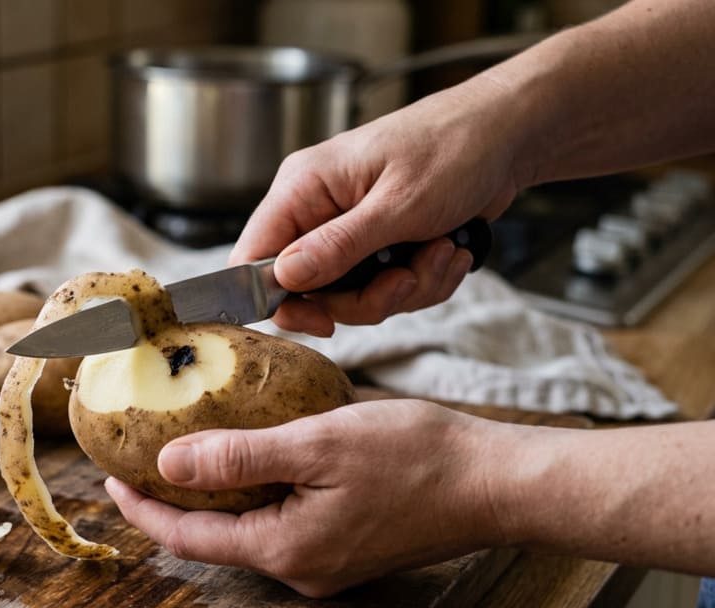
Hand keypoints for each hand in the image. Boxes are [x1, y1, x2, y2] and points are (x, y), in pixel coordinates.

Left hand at [103, 400, 512, 596]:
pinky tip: (253, 455)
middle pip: (214, 537)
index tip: (110, 476)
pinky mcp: (347, 547)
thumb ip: (239, 454)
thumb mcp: (316, 442)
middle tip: (143, 457)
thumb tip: (169, 464)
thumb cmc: (417, 457)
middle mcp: (301, 569)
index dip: (144, 509)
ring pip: (249, 529)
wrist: (496, 482)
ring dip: (216, 494)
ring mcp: (327, 564)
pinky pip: (283, 522)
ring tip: (189, 449)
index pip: (189, 537)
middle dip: (174, 502)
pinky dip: (255, 493)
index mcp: (285, 550)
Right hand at [229, 81, 525, 336]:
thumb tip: (283, 278)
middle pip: (309, 290)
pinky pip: (385, 288)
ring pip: (352, 295)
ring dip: (405, 288)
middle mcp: (316, 210)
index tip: (325, 319)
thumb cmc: (455, 148)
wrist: (508, 134)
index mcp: (303, 188)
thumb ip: (338, 246)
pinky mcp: (377, 243)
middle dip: (367, 297)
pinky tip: (448, 251)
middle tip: (406, 277)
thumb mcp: (398, 205)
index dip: (278, 300)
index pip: (252, 258)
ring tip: (441, 252)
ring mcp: (347, 228)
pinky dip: (423, 280)